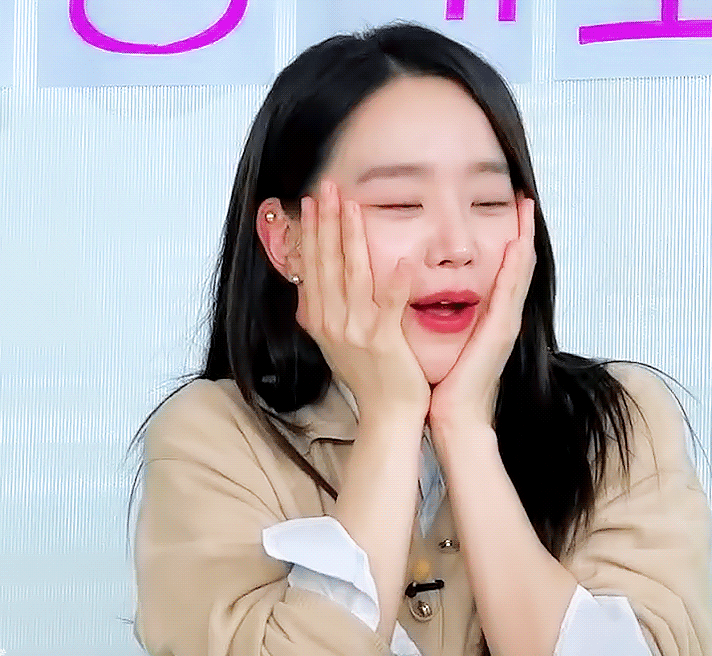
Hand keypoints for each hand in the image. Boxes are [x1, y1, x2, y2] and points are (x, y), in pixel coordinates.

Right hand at [296, 180, 430, 423]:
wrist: (387, 413)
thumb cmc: (369, 377)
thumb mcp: (336, 342)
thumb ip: (324, 313)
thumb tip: (309, 288)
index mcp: (320, 319)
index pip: (312, 266)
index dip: (312, 231)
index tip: (313, 201)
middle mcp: (331, 322)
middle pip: (327, 262)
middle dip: (326, 221)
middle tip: (327, 187)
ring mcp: (355, 331)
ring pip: (351, 274)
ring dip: (350, 236)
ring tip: (351, 204)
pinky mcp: (382, 340)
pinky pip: (389, 305)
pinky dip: (395, 283)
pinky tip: (402, 259)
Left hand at [428, 196, 536, 430]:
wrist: (455, 418)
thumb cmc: (447, 383)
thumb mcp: (448, 341)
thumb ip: (449, 318)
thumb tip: (429, 295)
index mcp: (489, 317)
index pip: (502, 270)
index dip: (508, 241)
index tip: (508, 211)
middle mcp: (502, 316)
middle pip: (518, 265)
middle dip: (522, 231)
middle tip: (525, 198)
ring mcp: (506, 324)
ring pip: (519, 273)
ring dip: (525, 239)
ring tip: (527, 208)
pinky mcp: (500, 334)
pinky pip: (510, 293)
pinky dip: (516, 268)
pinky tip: (519, 245)